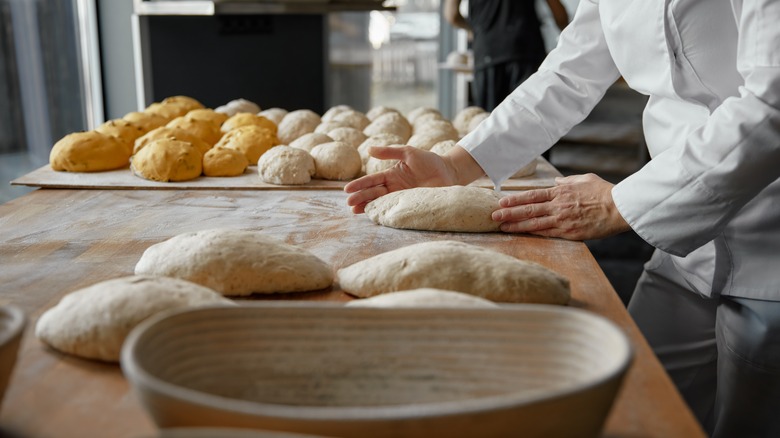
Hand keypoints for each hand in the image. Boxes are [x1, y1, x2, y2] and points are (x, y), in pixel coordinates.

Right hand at [344, 146, 458, 213]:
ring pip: (381, 203)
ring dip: (368, 206)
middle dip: (360, 198)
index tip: (347, 189)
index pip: (372, 180)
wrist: (450, 172)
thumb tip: (369, 149)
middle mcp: (394, 188)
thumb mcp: (408, 152)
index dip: (360, 185)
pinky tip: (375, 216)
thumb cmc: (430, 161)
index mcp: (391, 175)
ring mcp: (402, 197)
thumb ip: (390, 151)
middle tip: (349, 203)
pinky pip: (395, 210)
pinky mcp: (411, 205)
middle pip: (373, 193)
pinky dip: (385, 213)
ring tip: (355, 211)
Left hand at [491, 173, 630, 239]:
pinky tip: (521, 234)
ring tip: (501, 226)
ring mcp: (562, 220)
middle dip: (508, 212)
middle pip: (528, 210)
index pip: (532, 196)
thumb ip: (568, 181)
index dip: (515, 199)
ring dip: (515, 225)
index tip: (501, 200)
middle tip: (493, 215)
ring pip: (533, 223)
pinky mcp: (569, 232)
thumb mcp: (584, 179)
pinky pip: (547, 233)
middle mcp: (558, 206)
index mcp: (560, 192)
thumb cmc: (604, 191)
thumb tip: (556, 181)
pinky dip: (532, 233)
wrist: (619, 207)